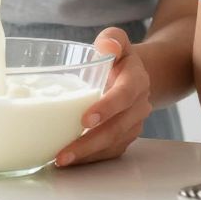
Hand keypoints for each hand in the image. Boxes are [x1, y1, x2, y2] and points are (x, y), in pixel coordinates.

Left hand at [55, 28, 150, 166]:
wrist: (134, 74)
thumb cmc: (117, 56)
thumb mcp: (116, 40)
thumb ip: (112, 39)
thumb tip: (107, 46)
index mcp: (136, 80)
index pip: (125, 95)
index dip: (107, 107)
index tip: (85, 119)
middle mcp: (139, 105)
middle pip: (118, 128)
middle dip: (90, 143)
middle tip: (64, 152)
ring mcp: (134, 123)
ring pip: (114, 144)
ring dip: (88, 155)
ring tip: (61, 160)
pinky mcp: (126, 136)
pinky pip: (112, 151)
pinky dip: (92, 158)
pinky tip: (72, 160)